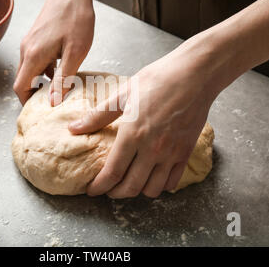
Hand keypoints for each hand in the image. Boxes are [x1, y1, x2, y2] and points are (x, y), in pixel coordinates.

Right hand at [13, 0, 94, 105]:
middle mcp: (26, 49)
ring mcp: (30, 41)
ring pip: (29, 69)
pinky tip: (62, 68)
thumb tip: (53, 103)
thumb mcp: (75, 53)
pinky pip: (35, 58)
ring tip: (61, 87)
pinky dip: (44, 68)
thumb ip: (63, 79)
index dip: (28, 102)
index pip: (20, 87)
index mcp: (33, 55)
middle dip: (34, 94)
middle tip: (52, 102)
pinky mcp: (36, 36)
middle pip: (22, 79)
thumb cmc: (76, 19)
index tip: (41, 111)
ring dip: (41, 81)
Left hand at [68, 45, 216, 197]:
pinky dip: (160, 186)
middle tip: (107, 189)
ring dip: (137, 192)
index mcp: (133, 134)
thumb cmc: (157, 80)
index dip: (100, 187)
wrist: (194, 74)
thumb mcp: (123, 94)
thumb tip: (73, 129)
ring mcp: (171, 153)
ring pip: (152, 189)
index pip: (113, 173)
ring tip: (129, 183)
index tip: (92, 190)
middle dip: (115, 193)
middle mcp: (152, 149)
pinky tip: (152, 177)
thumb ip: (98, 116)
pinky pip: (172, 181)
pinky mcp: (186, 152)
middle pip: (131, 187)